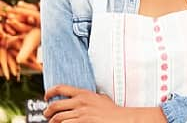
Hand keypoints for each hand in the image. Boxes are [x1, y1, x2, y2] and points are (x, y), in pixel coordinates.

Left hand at [44, 85, 164, 122]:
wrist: (120, 118)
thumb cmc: (112, 110)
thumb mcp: (101, 98)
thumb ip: (90, 96)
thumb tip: (82, 97)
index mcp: (83, 93)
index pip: (60, 88)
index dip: (50, 92)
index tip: (46, 97)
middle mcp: (80, 102)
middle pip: (55, 105)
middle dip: (47, 111)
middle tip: (47, 114)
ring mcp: (81, 113)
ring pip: (57, 118)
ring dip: (53, 122)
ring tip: (53, 122)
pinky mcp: (82, 122)